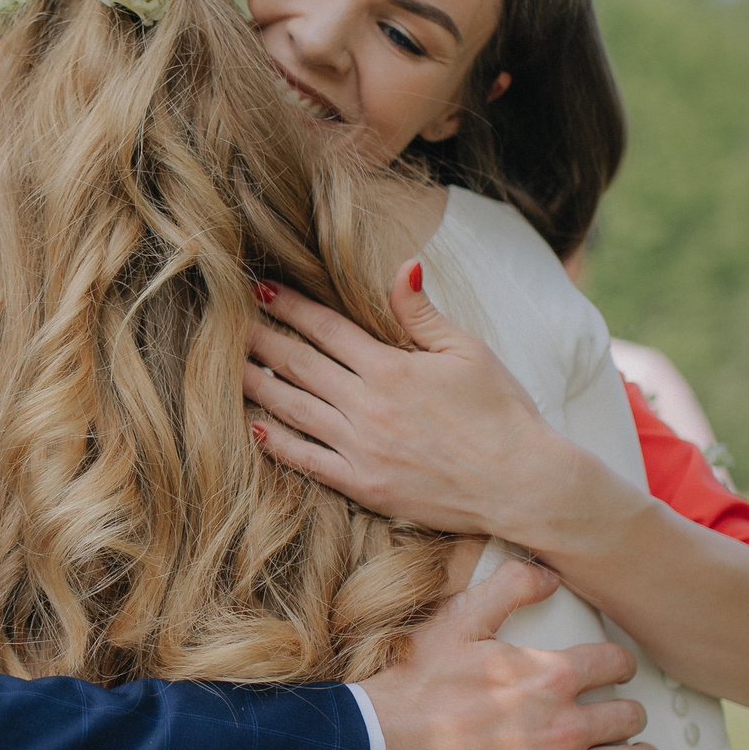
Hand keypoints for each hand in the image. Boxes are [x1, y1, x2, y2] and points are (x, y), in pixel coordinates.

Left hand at [246, 262, 587, 542]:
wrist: (523, 484)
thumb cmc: (503, 413)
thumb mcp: (468, 351)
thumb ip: (422, 313)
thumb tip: (402, 265)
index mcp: (391, 367)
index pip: (327, 328)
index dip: (290, 306)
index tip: (260, 289)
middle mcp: (367, 405)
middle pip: (299, 364)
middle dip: (261, 340)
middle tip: (225, 322)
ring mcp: (361, 447)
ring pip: (294, 409)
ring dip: (258, 385)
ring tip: (227, 368)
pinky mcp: (364, 485)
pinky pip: (308, 461)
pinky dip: (278, 443)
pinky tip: (254, 427)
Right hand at [362, 559, 658, 749]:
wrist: (381, 749)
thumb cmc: (414, 687)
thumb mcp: (457, 621)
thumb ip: (508, 589)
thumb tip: (547, 573)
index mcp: (549, 676)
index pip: (615, 664)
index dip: (619, 663)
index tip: (614, 669)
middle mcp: (563, 725)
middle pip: (627, 715)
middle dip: (628, 710)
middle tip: (621, 712)